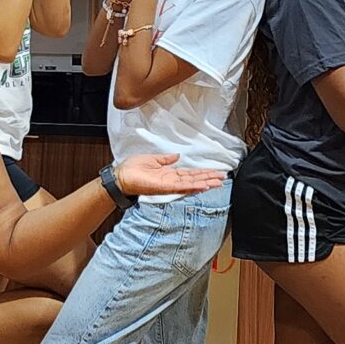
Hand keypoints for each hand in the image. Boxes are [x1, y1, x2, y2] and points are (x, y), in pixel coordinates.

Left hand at [113, 153, 227, 197]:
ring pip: (191, 183)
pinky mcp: (165, 187)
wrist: (121, 177)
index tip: (214, 171)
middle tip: (223, 178)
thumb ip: (165, 159)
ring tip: (218, 182)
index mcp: (169, 173)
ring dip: (205, 182)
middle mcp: (171, 180)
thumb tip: (176, 156)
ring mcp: (169, 184)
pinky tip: (204, 185)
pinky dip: (193, 186)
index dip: (202, 172)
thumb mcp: (152, 159)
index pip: (190, 173)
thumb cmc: (132, 169)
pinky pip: (182, 186)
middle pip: (194, 179)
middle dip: (209, 178)